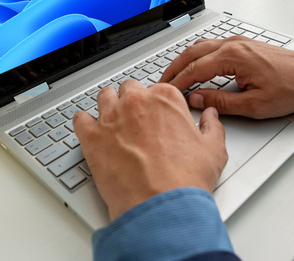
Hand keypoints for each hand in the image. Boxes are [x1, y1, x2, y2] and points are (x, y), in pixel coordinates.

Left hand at [73, 80, 226, 220]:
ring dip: (109, 106)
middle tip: (138, 120)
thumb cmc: (185, 179)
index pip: (159, 89)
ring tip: (114, 122)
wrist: (160, 204)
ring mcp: (111, 117)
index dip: (159, 104)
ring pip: (104, 97)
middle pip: (130, 89)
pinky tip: (90, 129)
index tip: (159, 116)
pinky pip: (79, 119)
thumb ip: (212, 127)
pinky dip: (83, 122)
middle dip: (133, 101)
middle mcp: (136, 102)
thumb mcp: (213, 150)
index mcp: (165, 98)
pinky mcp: (92, 137)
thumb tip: (211, 117)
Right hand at [160, 36, 293, 118]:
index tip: (165, 93)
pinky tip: (194, 66)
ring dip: (184, 61)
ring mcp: (238, 42)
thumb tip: (197, 100)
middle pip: (191, 53)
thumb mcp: (254, 105)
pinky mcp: (243, 45)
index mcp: (233, 57)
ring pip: (200, 47)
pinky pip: (211, 46)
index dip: (176, 83)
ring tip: (172, 76)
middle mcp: (233, 44)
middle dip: (173, 69)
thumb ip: (221, 103)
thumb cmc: (292, 88)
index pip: (194, 70)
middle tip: (161, 84)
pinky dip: (196, 56)